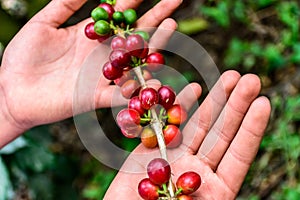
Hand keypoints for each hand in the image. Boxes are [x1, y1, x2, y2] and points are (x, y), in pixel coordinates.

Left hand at [0, 0, 181, 146]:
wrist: (12, 91)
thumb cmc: (23, 58)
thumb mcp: (42, 24)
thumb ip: (64, 6)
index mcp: (89, 36)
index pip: (118, 16)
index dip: (135, 1)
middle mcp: (100, 54)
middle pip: (133, 35)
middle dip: (155, 18)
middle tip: (174, 2)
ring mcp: (101, 75)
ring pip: (134, 61)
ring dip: (154, 46)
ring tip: (170, 27)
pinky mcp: (96, 97)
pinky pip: (120, 94)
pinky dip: (136, 89)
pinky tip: (155, 80)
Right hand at [105, 71, 270, 198]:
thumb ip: (205, 199)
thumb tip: (223, 188)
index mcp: (215, 189)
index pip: (238, 155)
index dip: (251, 129)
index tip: (263, 103)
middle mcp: (198, 169)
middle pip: (222, 133)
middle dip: (236, 105)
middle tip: (251, 79)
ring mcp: (176, 156)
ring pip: (200, 124)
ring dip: (216, 100)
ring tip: (230, 76)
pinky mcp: (152, 149)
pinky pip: (168, 124)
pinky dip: (181, 106)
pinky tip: (195, 89)